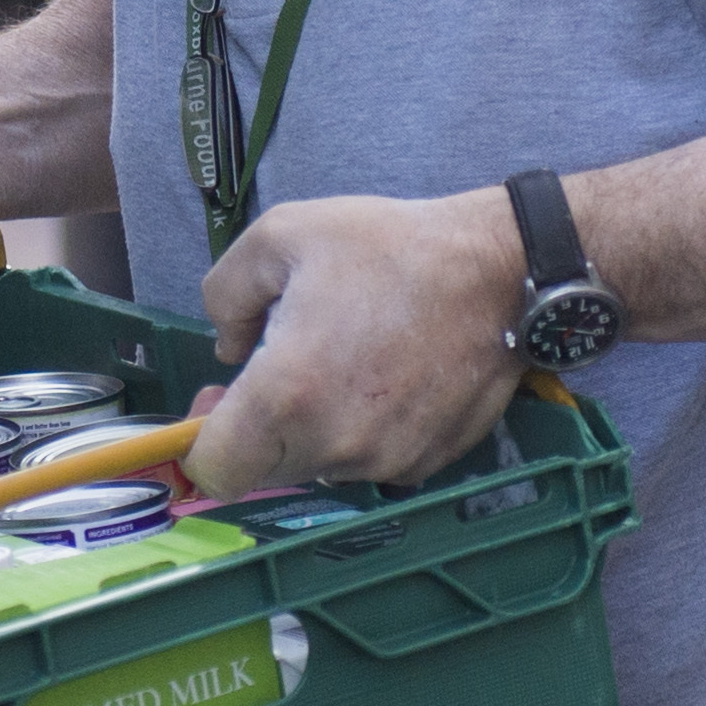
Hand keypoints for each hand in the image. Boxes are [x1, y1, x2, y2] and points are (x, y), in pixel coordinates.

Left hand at [187, 189, 526, 495]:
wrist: (501, 271)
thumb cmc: (390, 247)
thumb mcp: (282, 236)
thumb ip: (225, 295)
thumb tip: (228, 348)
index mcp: (287, 394)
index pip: (217, 469)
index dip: (204, 441)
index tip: (221, 403)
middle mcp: (334, 444)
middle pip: (266, 468)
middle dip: (260, 428)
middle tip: (282, 368)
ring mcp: (385, 461)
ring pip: (321, 466)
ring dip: (316, 430)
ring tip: (346, 362)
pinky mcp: (426, 463)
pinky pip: (372, 462)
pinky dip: (366, 433)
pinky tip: (386, 379)